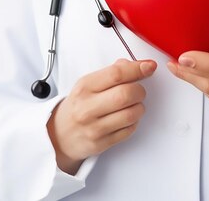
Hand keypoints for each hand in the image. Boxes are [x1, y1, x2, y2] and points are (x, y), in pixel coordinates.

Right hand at [47, 58, 156, 174]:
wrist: (59, 135)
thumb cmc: (78, 105)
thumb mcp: (88, 84)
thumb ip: (111, 73)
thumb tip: (134, 65)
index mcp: (85, 87)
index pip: (116, 74)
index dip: (137, 68)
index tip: (149, 66)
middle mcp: (87, 107)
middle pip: (125, 94)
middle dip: (140, 90)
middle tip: (139, 90)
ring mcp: (94, 127)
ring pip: (131, 114)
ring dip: (139, 107)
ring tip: (134, 104)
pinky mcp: (101, 144)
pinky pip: (128, 130)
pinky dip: (134, 122)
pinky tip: (127, 118)